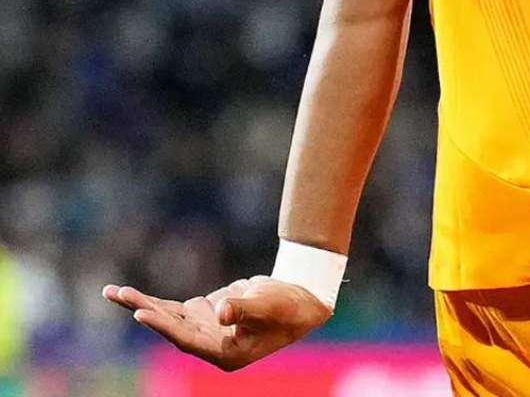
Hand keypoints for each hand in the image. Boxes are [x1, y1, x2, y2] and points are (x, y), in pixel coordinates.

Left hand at [102, 276, 330, 370]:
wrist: (300, 303)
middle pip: (169, 326)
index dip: (164, 325)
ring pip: (166, 316)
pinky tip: (130, 296)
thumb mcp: (269, 306)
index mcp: (225, 352)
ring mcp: (205, 329)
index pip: (187, 338)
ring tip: (112, 292)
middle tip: (117, 293)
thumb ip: (244, 308)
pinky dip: (154, 301)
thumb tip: (220, 310)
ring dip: (140, 304)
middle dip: (143, 308)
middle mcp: (209, 344)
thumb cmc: (289, 307)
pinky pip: (172, 309)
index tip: (140, 312)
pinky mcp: (204, 315)